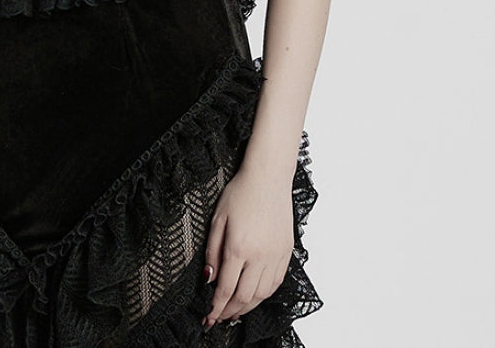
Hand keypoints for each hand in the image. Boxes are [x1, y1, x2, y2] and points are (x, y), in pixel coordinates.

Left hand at [201, 164, 294, 329]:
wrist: (268, 177)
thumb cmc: (241, 192)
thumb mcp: (217, 218)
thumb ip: (212, 250)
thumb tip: (209, 277)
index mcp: (238, 247)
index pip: (225, 289)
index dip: (215, 308)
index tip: (208, 317)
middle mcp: (259, 256)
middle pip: (244, 297)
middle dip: (229, 312)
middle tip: (219, 317)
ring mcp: (275, 255)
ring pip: (261, 295)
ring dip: (247, 307)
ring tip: (235, 310)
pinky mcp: (286, 252)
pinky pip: (276, 283)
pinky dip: (264, 295)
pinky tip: (255, 295)